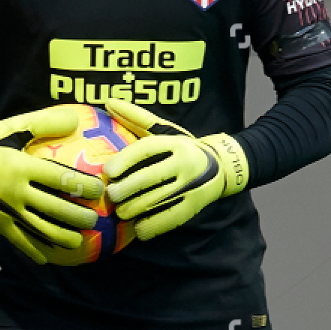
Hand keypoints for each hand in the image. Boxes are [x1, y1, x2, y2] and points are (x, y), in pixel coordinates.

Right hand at [0, 105, 100, 264]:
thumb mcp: (14, 127)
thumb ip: (44, 123)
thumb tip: (76, 119)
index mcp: (21, 166)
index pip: (60, 179)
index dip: (83, 186)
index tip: (99, 190)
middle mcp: (14, 191)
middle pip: (55, 208)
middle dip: (79, 217)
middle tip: (94, 220)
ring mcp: (5, 210)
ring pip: (40, 229)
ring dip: (62, 237)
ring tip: (79, 241)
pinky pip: (19, 241)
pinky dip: (34, 251)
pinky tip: (49, 258)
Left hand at [102, 97, 247, 240]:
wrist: (223, 167)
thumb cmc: (183, 149)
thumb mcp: (165, 131)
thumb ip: (137, 118)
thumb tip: (109, 102)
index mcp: (175, 142)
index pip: (146, 149)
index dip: (124, 161)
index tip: (107, 172)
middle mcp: (185, 163)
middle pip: (150, 177)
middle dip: (126, 189)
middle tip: (111, 196)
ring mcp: (192, 186)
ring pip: (158, 200)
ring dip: (135, 209)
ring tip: (120, 213)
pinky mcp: (194, 206)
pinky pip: (170, 218)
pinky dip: (152, 226)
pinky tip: (138, 228)